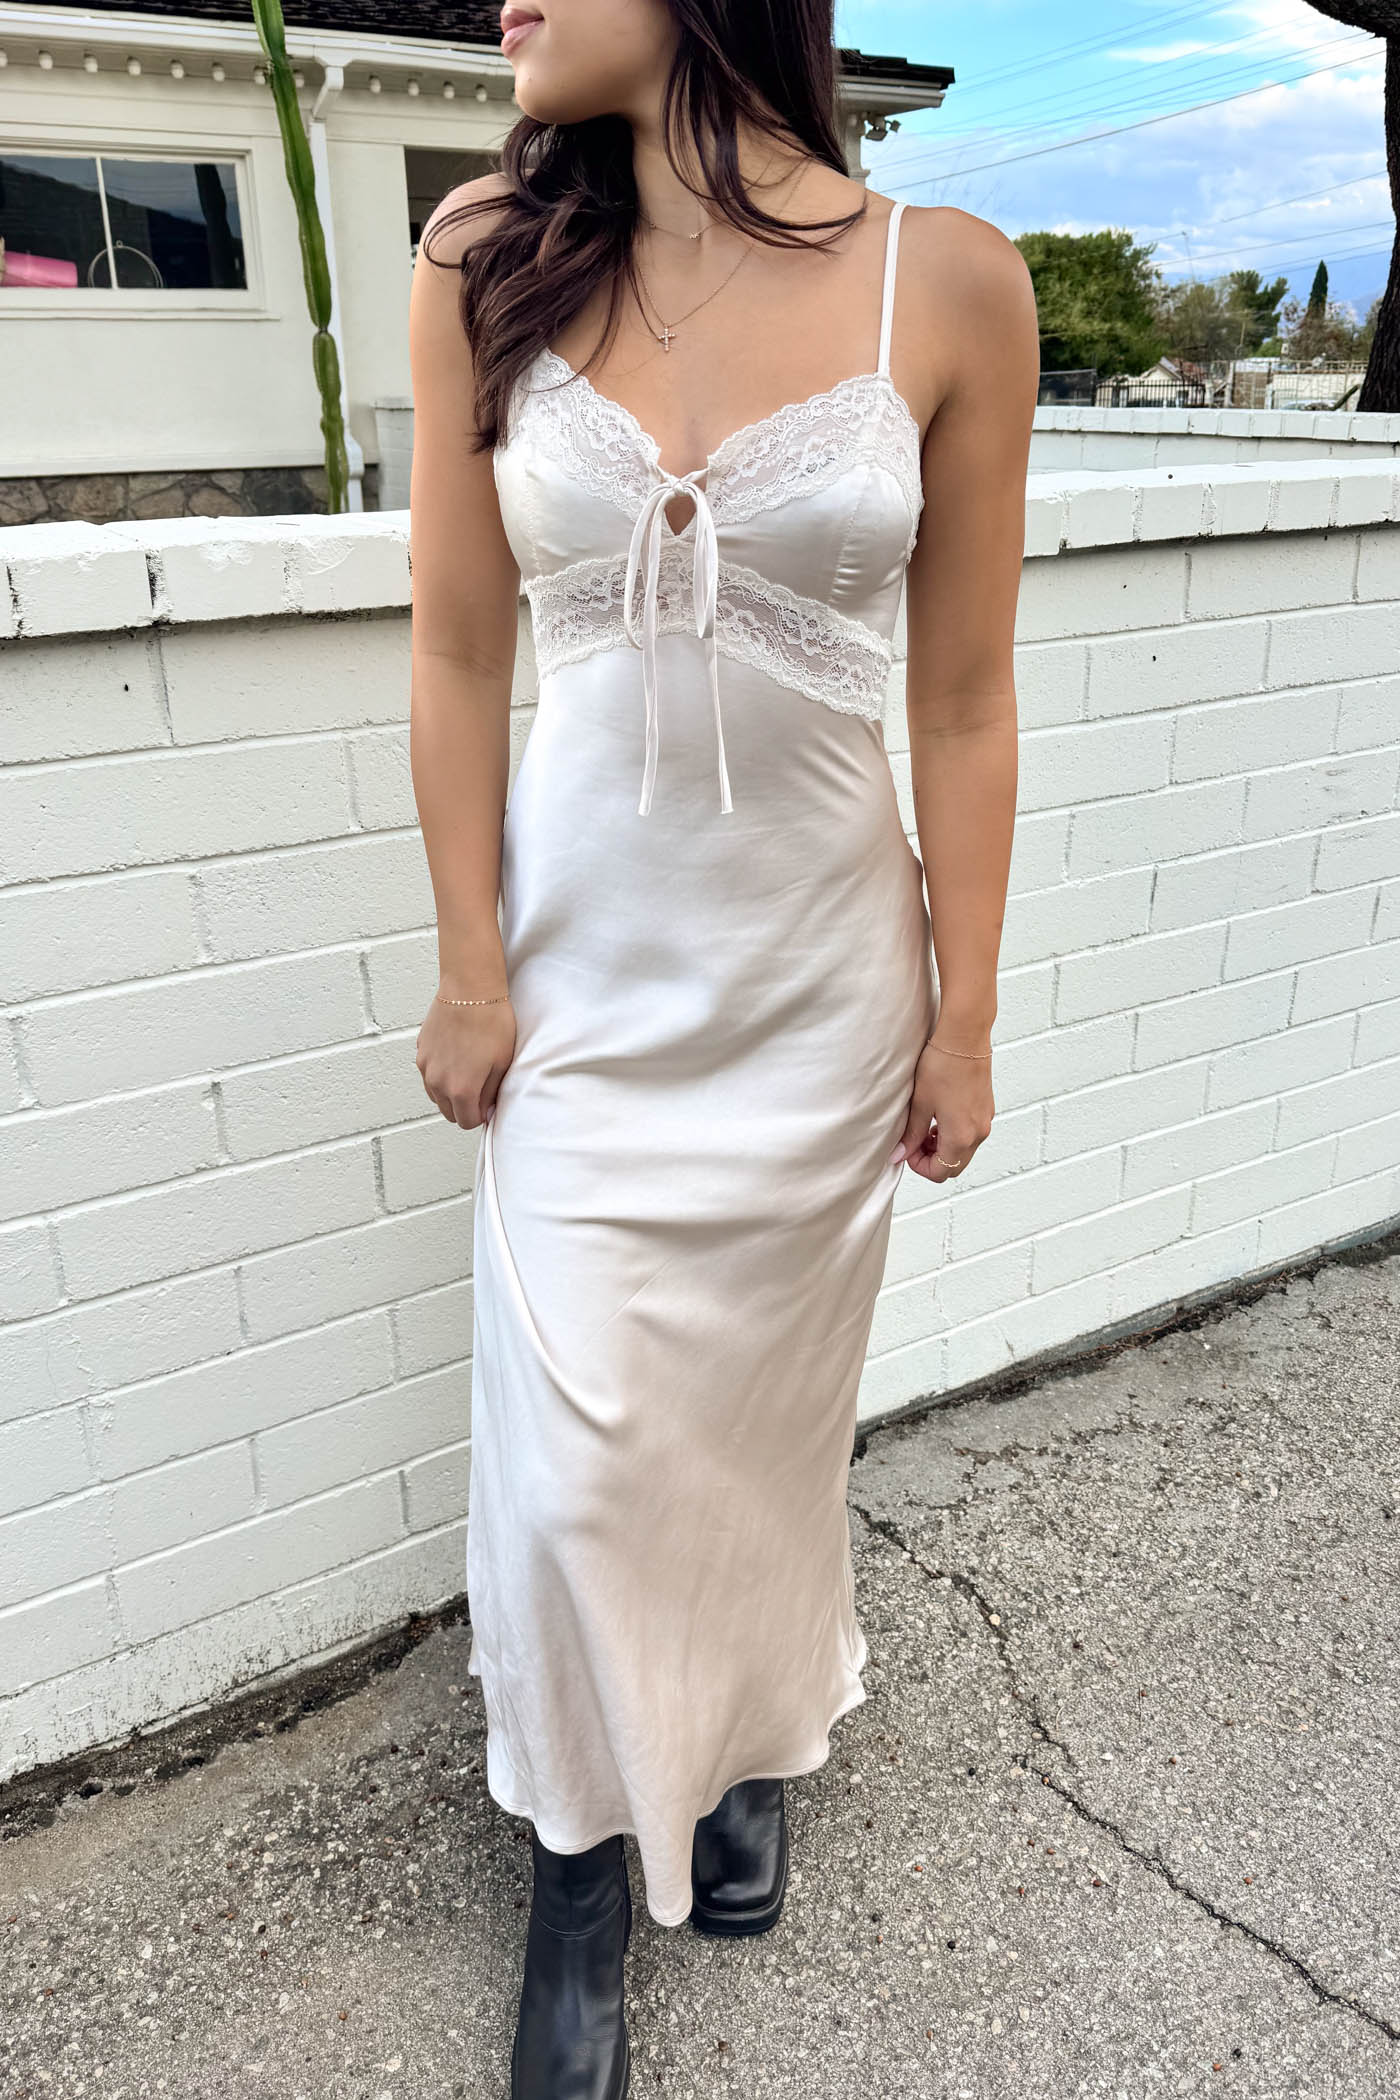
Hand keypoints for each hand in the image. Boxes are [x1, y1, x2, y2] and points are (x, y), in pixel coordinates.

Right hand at [415, 992, 516, 1128]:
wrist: (470, 990)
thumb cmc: (491, 1023)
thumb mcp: (502, 1063)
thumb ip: (491, 1093)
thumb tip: (486, 1108)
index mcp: (461, 1090)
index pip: (467, 1122)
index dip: (480, 1116)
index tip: (488, 1104)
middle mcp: (438, 1083)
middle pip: (448, 1113)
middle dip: (464, 1107)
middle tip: (480, 1088)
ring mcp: (425, 1067)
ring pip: (436, 1095)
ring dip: (450, 1092)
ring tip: (468, 1071)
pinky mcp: (421, 1051)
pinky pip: (429, 1074)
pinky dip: (440, 1074)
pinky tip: (456, 1056)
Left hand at [889, 1028, 993, 1184]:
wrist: (964, 1038)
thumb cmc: (941, 1067)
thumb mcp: (920, 1104)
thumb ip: (911, 1134)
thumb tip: (899, 1155)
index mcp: (960, 1137)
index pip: (940, 1172)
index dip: (919, 1166)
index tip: (907, 1149)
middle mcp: (978, 1133)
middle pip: (954, 1166)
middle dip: (932, 1160)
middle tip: (915, 1141)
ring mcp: (985, 1121)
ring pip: (964, 1151)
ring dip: (944, 1148)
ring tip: (926, 1127)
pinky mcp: (987, 1110)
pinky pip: (972, 1135)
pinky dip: (955, 1135)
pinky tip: (941, 1116)